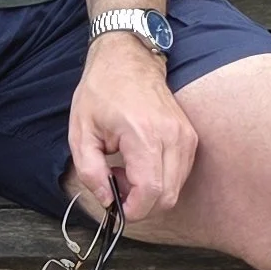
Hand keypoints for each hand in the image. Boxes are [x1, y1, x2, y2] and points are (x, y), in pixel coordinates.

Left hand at [66, 35, 197, 228]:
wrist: (128, 59)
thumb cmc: (102, 91)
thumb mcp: (80, 132)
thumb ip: (90, 172)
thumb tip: (108, 200)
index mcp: (143, 134)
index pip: (151, 191)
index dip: (133, 210)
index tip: (116, 208)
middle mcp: (172, 137)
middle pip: (168, 197)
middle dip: (141, 204)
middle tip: (116, 184)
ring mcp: (185, 136)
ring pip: (176, 188)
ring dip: (151, 192)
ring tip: (125, 170)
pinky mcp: (190, 136)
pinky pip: (180, 174)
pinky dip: (161, 179)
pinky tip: (139, 163)